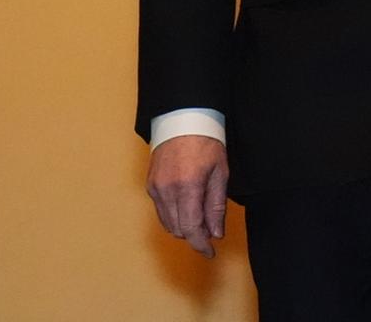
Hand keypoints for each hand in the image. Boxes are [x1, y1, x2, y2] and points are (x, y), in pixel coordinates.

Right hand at [146, 135, 228, 257]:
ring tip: (200, 217)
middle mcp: (167, 190)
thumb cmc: (205, 142)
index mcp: (187, 187)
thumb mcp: (220, 172)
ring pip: (168, 223)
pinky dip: (174, 216)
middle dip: (195, 235)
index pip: (191, 229)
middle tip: (211, 230)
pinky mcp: (150, 185)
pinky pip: (161, 211)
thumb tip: (215, 233)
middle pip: (179, 229)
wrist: (182, 119)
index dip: (201, 245)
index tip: (210, 252)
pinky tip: (186, 207)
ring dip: (184, 227)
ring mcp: (155, 188)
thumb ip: (216, 205)